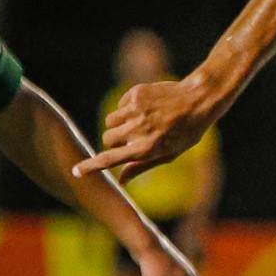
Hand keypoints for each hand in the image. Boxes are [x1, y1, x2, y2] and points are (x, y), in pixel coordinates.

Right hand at [74, 77, 216, 181]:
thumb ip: (142, 166)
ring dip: (120, 124)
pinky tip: (148, 108)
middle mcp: (139, 130)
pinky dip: (128, 108)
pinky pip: (120, 106)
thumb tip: (120, 181)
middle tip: (134, 138)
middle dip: (115, 141)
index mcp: (147, 149)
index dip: (92, 166)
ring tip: (142, 122)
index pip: (111, 159)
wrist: (199, 100)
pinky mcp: (135, 94)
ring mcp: (136, 111)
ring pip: (110, 122)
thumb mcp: (169, 154)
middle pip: (107, 139)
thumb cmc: (186, 132)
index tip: (76, 171)